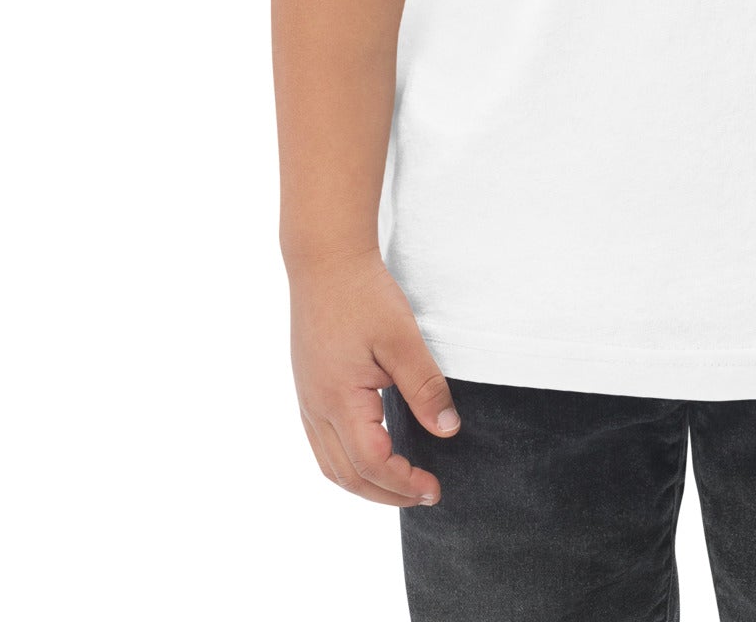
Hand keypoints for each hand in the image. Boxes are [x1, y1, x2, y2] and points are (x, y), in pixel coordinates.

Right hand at [288, 249, 460, 506]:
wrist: (325, 261)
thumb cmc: (363, 294)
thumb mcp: (402, 338)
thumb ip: (425, 387)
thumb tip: (448, 430)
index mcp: (339, 400)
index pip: (372, 464)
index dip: (404, 482)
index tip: (434, 486)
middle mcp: (316, 408)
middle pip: (347, 475)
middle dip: (387, 494)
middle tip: (424, 493)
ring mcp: (307, 400)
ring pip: (330, 464)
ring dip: (365, 483)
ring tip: (400, 483)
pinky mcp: (308, 389)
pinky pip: (323, 444)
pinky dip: (348, 462)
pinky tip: (371, 453)